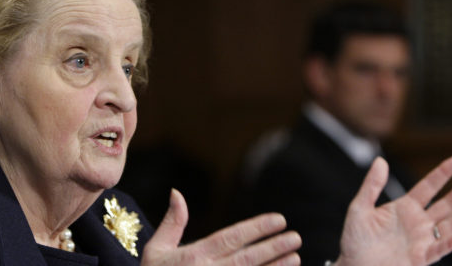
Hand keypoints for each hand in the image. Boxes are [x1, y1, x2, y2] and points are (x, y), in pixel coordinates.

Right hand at [141, 189, 301, 265]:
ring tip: (296, 258)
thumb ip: (171, 222)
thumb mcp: (155, 250)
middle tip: (295, 237)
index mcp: (195, 256)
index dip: (257, 228)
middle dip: (274, 247)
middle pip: (248, 258)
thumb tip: (176, 192)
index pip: (232, 237)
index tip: (278, 220)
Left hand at [335, 156, 451, 265]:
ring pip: (450, 225)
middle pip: (446, 204)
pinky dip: (450, 243)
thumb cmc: (355, 238)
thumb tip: (380, 160)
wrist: (353, 265)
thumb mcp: (360, 208)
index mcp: (404, 207)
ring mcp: (421, 239)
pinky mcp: (420, 257)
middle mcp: (417, 222)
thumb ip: (372, 186)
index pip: (428, 186)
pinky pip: (439, 249)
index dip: (443, 173)